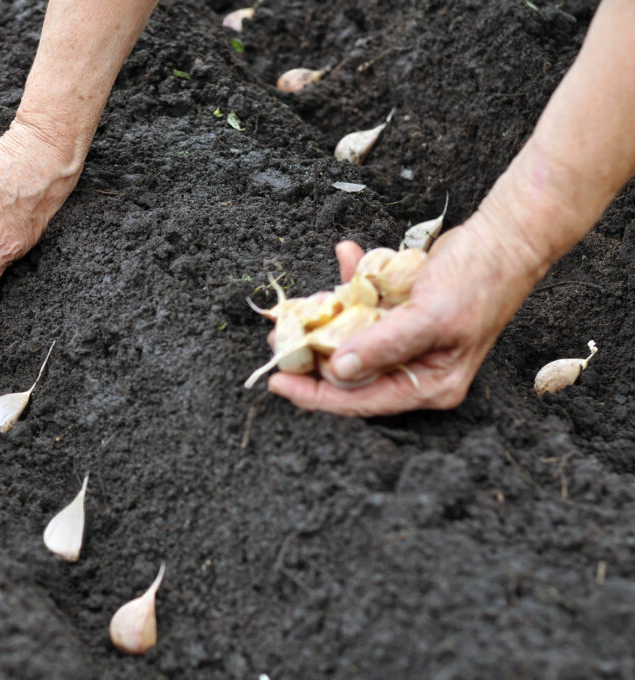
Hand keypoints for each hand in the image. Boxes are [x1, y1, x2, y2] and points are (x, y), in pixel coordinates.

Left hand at [266, 211, 544, 415]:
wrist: (506, 235)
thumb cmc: (479, 280)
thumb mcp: (430, 318)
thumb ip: (384, 346)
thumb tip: (338, 370)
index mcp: (428, 385)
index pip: (360, 401)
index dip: (315, 394)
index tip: (277, 381)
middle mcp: (415, 368)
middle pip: (349, 374)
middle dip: (310, 355)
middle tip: (278, 338)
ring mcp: (406, 341)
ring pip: (350, 339)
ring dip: (323, 319)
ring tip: (295, 308)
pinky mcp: (400, 313)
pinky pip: (363, 306)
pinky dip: (349, 284)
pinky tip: (345, 254)